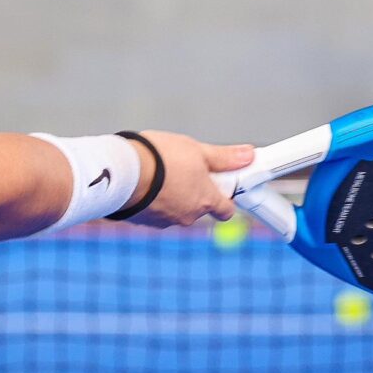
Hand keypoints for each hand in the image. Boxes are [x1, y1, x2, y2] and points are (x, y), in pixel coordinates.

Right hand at [123, 131, 254, 228]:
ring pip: (175, 209)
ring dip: (171, 195)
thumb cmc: (160, 158)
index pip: (226, 210)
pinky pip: (154, 211)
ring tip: (159, 173)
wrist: (123, 172)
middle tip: (183, 169)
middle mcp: (188, 216)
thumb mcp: (197, 150)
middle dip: (193, 191)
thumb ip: (224, 158)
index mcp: (206, 200)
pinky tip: (145, 183)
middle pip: (199, 207)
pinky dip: (153, 200)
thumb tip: (249, 156)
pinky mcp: (144, 221)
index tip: (219, 183)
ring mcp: (165, 221)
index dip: (225, 197)